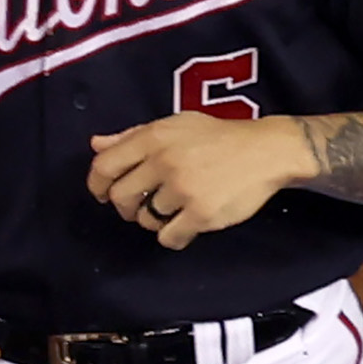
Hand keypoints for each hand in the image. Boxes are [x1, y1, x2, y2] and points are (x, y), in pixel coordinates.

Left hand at [81, 108, 311, 251]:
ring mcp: (182, 188)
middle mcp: (164, 161)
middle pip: (120, 198)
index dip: (97, 185)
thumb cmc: (218, 138)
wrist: (266, 151)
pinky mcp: (200, 213)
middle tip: (142, 206)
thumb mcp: (176, 125)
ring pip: (145, 219)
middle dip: (126, 207)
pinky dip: (174, 235)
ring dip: (155, 219)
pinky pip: (168, 238)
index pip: (105, 166)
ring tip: (175, 208)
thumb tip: (96, 144)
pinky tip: (187, 224)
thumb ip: (133, 136)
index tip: (103, 194)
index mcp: (154, 137)